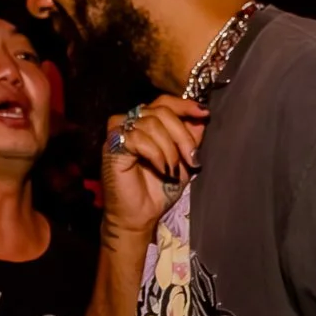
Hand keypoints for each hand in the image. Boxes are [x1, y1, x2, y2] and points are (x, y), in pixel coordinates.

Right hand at [101, 95, 207, 240]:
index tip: (204, 113)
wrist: (142, 214)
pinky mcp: (112, 145)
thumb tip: (202, 117)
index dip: (184, 105)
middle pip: (161, 111)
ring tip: (173, 169)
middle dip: (182, 135)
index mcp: (148, 123)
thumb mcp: (184, 161)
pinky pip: (138, 138)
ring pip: (152, 123)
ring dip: (169, 148)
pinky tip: (161, 168)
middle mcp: (132, 122)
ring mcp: (120, 132)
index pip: (165, 102)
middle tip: (192, 159)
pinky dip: (156, 154)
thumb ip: (191, 139)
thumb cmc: (160, 188)